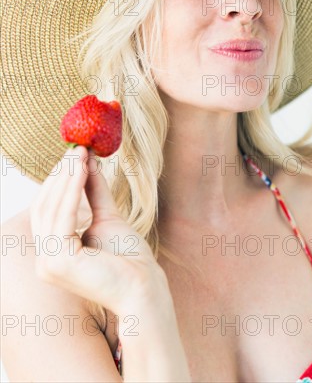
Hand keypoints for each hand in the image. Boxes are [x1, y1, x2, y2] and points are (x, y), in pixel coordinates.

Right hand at [29, 146, 168, 316]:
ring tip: (81, 154)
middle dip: (61, 175)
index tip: (73, 154)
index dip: (58, 180)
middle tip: (76, 149)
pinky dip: (72, 189)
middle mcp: (44, 260)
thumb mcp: (106, 216)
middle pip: (45, 206)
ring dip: (67, 177)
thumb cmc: (127, 258)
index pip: (47, 209)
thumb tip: (87, 160)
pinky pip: (63, 216)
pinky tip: (84, 170)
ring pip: (51, 208)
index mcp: (52, 253)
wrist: (144, 285)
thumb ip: (93, 191)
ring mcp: (48, 263)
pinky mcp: (58, 261)